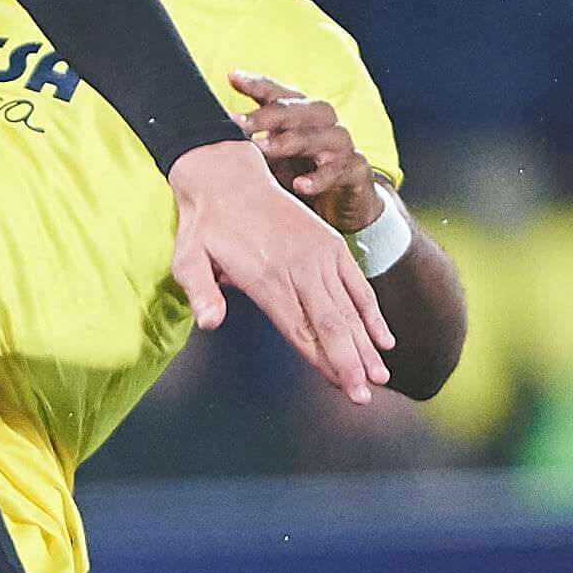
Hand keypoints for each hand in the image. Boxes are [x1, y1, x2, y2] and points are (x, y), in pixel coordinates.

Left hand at [166, 137, 391, 402]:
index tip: (341, 388)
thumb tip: (210, 323)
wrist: (228, 176)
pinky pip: (357, 284)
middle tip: (364, 397)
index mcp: (267, 278)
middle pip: (331, 324)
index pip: (300, 329)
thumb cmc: (206, 225)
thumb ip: (200, 291)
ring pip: (348, 308)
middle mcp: (300, 268)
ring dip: (366, 345)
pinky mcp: (330, 244)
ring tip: (381, 377)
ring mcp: (320, 255)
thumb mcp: (187, 257)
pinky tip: (385, 340)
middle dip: (350, 363)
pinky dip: (372, 312)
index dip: (322, 361)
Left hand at [228, 71, 385, 233]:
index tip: (232, 77)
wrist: (342, 203)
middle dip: (268, 115)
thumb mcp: (272, 157)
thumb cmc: (301, 172)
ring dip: (291, 141)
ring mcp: (341, 146)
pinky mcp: (355, 170)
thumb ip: (250, 143)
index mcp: (300, 115)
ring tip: (263, 149)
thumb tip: (209, 136)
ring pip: (323, 134)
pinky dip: (320, 177)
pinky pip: (340, 169)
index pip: (279, 93)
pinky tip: (300, 185)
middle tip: (239, 124)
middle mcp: (323, 123)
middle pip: (300, 109)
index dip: (257, 84)